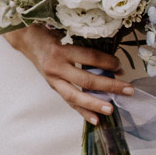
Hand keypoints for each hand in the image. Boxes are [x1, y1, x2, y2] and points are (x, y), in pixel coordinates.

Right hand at [6, 24, 132, 119]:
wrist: (28, 40)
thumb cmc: (51, 35)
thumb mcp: (68, 35)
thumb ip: (86, 48)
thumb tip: (113, 64)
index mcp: (62, 51)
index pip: (90, 58)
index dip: (108, 63)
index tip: (121, 66)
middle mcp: (56, 67)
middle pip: (86, 80)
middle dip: (110, 86)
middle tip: (128, 90)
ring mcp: (54, 80)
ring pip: (76, 96)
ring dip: (95, 104)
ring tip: (111, 110)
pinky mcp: (54, 87)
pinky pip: (70, 102)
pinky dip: (83, 111)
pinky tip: (95, 119)